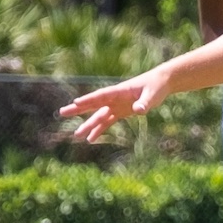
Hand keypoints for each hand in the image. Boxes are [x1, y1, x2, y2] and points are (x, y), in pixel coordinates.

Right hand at [59, 66, 174, 142]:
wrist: (161, 83)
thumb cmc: (156, 86)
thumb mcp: (153, 95)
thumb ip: (145, 102)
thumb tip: (138, 110)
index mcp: (120, 91)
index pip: (101, 96)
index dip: (89, 99)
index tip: (76, 103)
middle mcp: (115, 98)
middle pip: (93, 104)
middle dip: (78, 109)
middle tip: (62, 112)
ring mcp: (117, 105)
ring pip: (98, 115)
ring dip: (87, 124)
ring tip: (76, 135)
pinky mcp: (121, 111)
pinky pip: (108, 121)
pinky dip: (99, 129)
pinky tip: (91, 139)